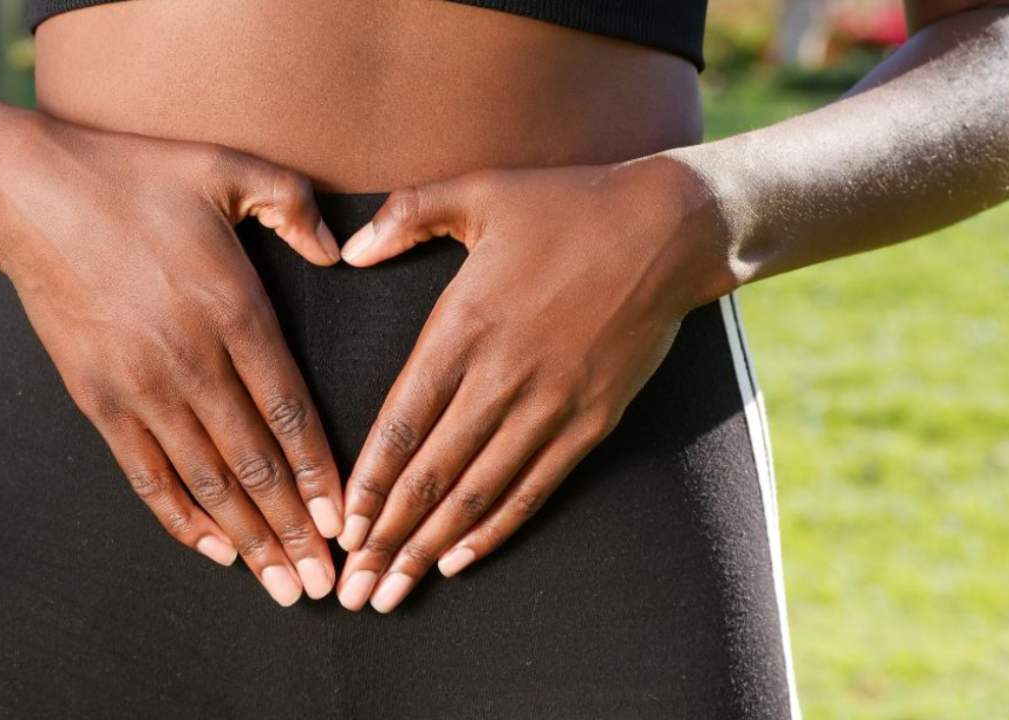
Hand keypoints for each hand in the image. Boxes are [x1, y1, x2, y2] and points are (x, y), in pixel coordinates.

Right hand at [0, 114, 345, 605]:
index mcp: (234, 311)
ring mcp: (140, 388)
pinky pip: (147, 475)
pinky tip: (214, 551)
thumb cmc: (137, 176)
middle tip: (327, 582)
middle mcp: (190, 361)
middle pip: (255, 464)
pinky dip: (181, 518)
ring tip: (282, 585)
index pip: (290, 411)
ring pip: (207, 482)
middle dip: (295, 529)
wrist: (30, 193)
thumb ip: (294, 207)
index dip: (321, 473)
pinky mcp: (96, 400)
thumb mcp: (229, 169)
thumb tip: (339, 251)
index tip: (346, 522)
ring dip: (248, 539)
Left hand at [330, 157, 729, 611]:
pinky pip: (535, 486)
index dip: (369, 480)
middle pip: (432, 472)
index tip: (340, 528)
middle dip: (387, 536)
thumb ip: (405, 218)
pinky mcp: (591, 420)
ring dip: (431, 545)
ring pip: (479, 491)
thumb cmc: (566, 206)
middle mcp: (502, 375)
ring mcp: (550, 404)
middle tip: (353, 588)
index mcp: (464, 324)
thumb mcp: (478, 191)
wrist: (667, 229)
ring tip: (394, 591)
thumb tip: (349, 251)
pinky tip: (461, 558)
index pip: (403, 420)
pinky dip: (496, 527)